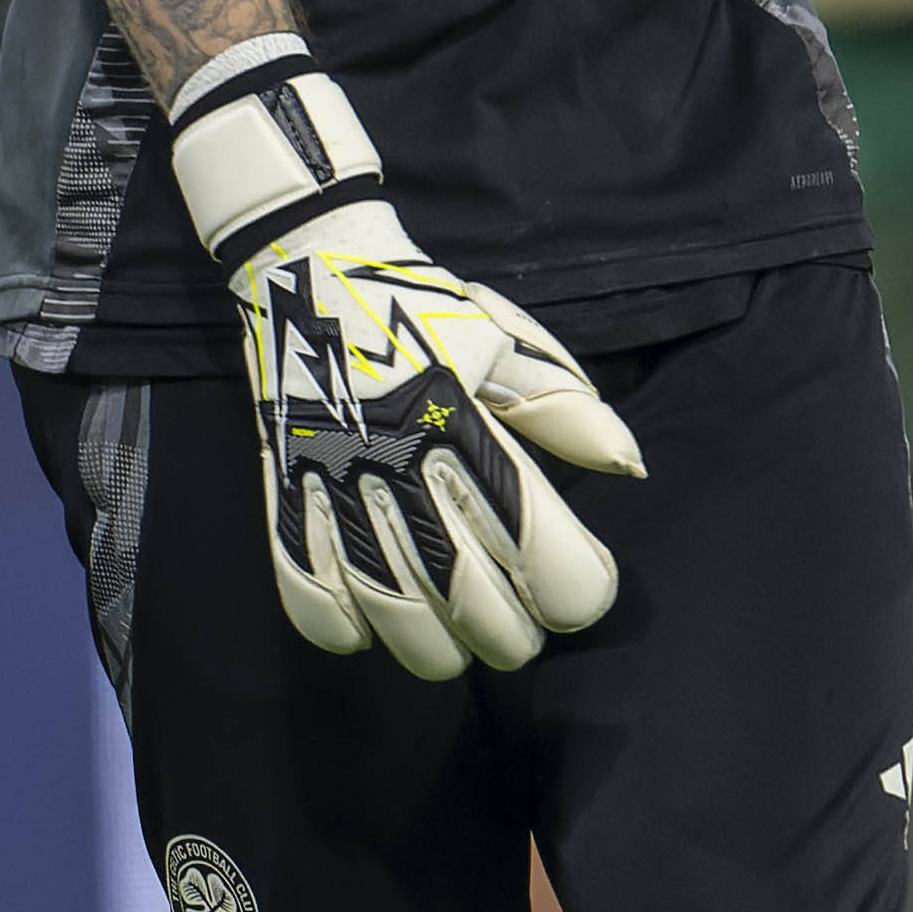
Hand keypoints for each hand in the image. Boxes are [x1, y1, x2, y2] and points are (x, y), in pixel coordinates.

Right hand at [169, 41, 642, 676]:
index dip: (574, 588)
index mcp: (462, 422)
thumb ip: (565, 406)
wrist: (306, 263)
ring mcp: (333, 480)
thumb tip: (628, 465)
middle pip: (467, 595)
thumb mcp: (504, 339)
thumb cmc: (419, 305)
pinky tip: (373, 630)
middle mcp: (397, 460)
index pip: (535, 540)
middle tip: (528, 631)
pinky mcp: (284, 488)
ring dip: (433, 648)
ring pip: (387, 608)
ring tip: (461, 648)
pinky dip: (340, 627)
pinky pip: (303, 585)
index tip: (587, 589)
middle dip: (512, 634)